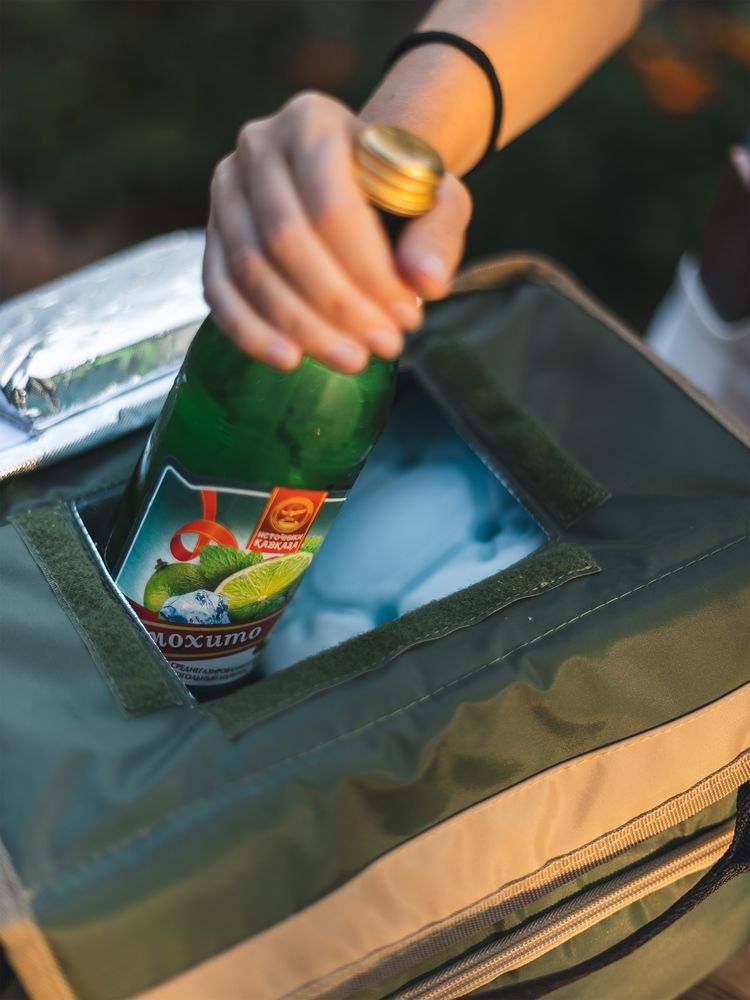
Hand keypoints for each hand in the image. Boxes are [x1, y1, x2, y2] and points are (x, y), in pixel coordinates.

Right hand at [203, 91, 471, 372]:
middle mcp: (257, 147)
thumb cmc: (399, 191)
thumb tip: (426, 282)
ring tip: (351, 359)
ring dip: (302, 326)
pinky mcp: (212, 237)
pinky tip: (290, 360)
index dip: (369, 271)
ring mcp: (226, 193)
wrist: (358, 182)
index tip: (406, 314)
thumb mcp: (437, 200)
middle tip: (382, 345)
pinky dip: (251, 332)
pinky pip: (219, 291)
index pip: (332, 207)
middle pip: (286, 241)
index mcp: (313, 121)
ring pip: (251, 270)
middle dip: (338, 305)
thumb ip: (438, 235)